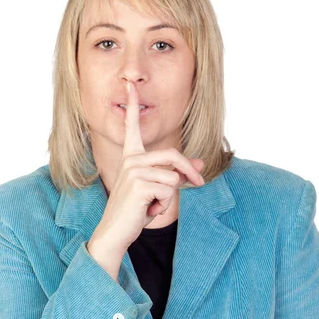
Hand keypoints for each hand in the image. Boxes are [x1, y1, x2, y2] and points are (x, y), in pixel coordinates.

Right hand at [93, 80, 204, 251]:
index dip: (133, 106)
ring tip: (151, 206)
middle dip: (191, 172)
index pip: (132, 127)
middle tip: (200, 185)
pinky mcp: (138, 184)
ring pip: (174, 178)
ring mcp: (133, 170)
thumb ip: (179, 175)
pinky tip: (147, 210)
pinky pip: (169, 191)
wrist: (116, 232)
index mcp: (131, 157)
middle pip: (174, 156)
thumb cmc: (135, 212)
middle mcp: (131, 159)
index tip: (130, 86)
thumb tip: (202, 164)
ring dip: (169, 198)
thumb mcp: (159, 191)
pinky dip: (164, 205)